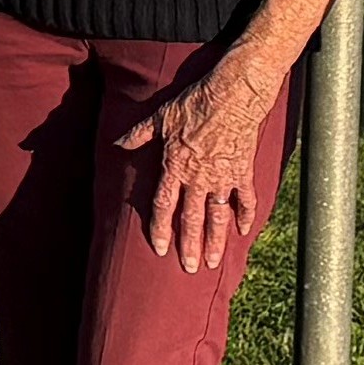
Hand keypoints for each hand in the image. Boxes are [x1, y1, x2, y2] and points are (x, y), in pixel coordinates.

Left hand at [134, 47, 278, 276]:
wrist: (232, 95)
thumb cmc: (194, 103)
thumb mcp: (160, 117)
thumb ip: (138, 134)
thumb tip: (117, 143)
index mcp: (175, 166)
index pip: (163, 205)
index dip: (160, 229)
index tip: (160, 249)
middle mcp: (198, 178)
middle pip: (191, 219)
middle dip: (188, 246)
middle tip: (188, 269)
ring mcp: (223, 178)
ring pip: (218, 217)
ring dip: (215, 241)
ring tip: (211, 263)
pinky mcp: (243, 172)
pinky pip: (245, 200)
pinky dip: (245, 217)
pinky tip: (243, 232)